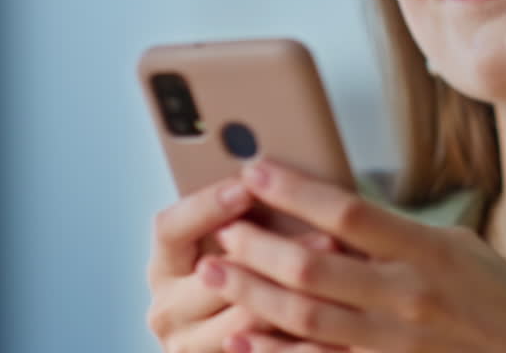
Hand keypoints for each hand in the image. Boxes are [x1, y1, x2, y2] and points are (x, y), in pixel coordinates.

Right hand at [145, 177, 341, 351]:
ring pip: (244, 320)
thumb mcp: (227, 240)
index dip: (207, 205)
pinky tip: (340, 319)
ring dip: (297, 294)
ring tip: (342, 270)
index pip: (170, 228)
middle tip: (325, 230)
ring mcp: (190, 345)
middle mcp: (168, 308)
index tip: (246, 186)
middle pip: (214, 274)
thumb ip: (241, 212)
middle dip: (272, 250)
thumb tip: (273, 170)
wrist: (225, 328)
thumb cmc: (239, 268)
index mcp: (164, 265)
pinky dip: (303, 340)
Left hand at [211, 159, 505, 352]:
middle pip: (312, 268)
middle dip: (257, 245)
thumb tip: (336, 214)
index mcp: (428, 252)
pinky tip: (241, 338)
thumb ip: (400, 234)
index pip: (349, 213)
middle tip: (221, 224)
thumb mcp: (460, 248)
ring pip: (305, 318)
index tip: (256, 169)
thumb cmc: (504, 299)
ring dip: (251, 293)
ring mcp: (395, 343)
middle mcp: (408, 298)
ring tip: (212, 270)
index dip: (296, 191)